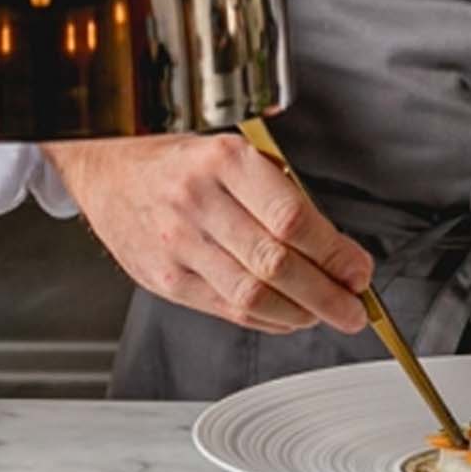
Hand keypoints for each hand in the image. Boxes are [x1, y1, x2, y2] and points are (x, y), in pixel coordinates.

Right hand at [45, 135, 373, 335]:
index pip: (291, 217)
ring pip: (251, 296)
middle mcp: (198, 202)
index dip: (333, 252)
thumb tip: (335, 247)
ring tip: (326, 314)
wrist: (111, 170)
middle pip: (275, 263)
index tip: (359, 269)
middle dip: (326, 293)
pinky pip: (226, 310)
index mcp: (224, 160)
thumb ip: (280, 193)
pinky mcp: (164, 280)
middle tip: (354, 307)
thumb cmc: (184, 160)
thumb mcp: (236, 152)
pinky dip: (266, 319)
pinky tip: (288, 316)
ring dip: (300, 313)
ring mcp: (177, 245)